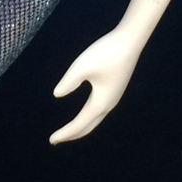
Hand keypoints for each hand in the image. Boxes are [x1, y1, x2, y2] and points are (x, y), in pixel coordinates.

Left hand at [50, 28, 140, 143]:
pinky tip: (87, 111)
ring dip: (82, 126)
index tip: (51, 140)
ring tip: (69, 129)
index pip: (79, 124)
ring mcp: (114, 97)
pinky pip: (101, 110)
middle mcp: (109, 104)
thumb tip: (57, 94)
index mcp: (100, 102)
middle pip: (89, 126)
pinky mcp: (116, 89)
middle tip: (56, 140)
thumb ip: (68, 82)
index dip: (65, 133)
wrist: (130, 41)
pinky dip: (90, 117)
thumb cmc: (105, 52)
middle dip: (72, 134)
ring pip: (96, 119)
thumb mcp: (81, 66)